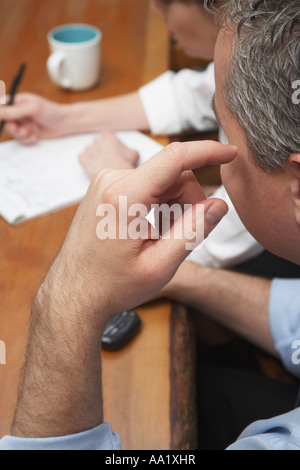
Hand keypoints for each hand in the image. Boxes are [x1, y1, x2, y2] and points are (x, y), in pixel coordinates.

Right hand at [0, 92, 67, 143]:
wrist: (65, 123)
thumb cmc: (51, 111)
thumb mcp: (33, 109)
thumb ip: (16, 111)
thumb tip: (1, 113)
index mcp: (18, 101)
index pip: (2, 105)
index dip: (1, 114)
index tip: (3, 120)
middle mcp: (18, 111)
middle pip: (5, 121)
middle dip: (12, 127)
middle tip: (19, 130)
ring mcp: (23, 122)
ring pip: (13, 131)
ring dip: (20, 135)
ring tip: (30, 133)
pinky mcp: (28, 132)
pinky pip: (21, 139)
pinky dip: (27, 139)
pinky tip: (35, 137)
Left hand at [51, 140, 236, 326]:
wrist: (73, 293)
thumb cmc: (112, 284)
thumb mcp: (159, 266)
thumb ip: (192, 232)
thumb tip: (219, 204)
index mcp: (124, 196)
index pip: (175, 158)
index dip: (208, 151)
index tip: (231, 153)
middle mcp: (111, 180)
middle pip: (172, 174)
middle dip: (188, 201)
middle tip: (181, 236)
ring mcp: (105, 182)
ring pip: (161, 180)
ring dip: (172, 205)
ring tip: (161, 238)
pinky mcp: (106, 188)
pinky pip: (146, 184)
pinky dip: (158, 204)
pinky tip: (150, 230)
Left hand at [78, 131, 138, 177]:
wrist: (114, 177)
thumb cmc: (123, 166)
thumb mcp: (134, 154)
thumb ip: (130, 149)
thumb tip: (130, 152)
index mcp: (109, 137)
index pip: (106, 134)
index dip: (108, 141)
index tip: (110, 147)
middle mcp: (97, 141)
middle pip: (97, 143)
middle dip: (101, 149)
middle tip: (106, 158)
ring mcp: (89, 149)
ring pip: (89, 151)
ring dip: (93, 156)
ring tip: (100, 164)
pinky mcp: (83, 159)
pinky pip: (82, 157)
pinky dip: (85, 161)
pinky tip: (92, 166)